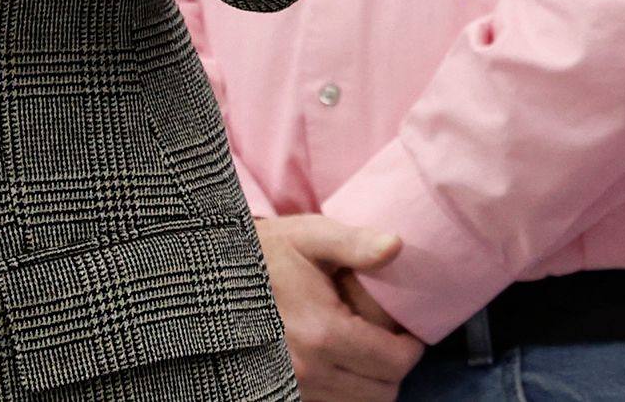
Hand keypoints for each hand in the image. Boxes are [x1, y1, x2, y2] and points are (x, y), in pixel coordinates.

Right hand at [252, 215, 419, 401]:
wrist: (213, 272)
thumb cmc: (266, 252)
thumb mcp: (308, 237)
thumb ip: (354, 243)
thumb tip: (395, 245)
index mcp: (322, 332)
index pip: (395, 364)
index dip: (411, 347)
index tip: (407, 330)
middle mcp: (307, 368)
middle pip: (383, 392)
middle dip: (393, 366)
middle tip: (386, 338)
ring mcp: (293, 384)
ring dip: (369, 380)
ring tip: (361, 347)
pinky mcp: (282, 390)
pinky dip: (343, 387)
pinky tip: (336, 358)